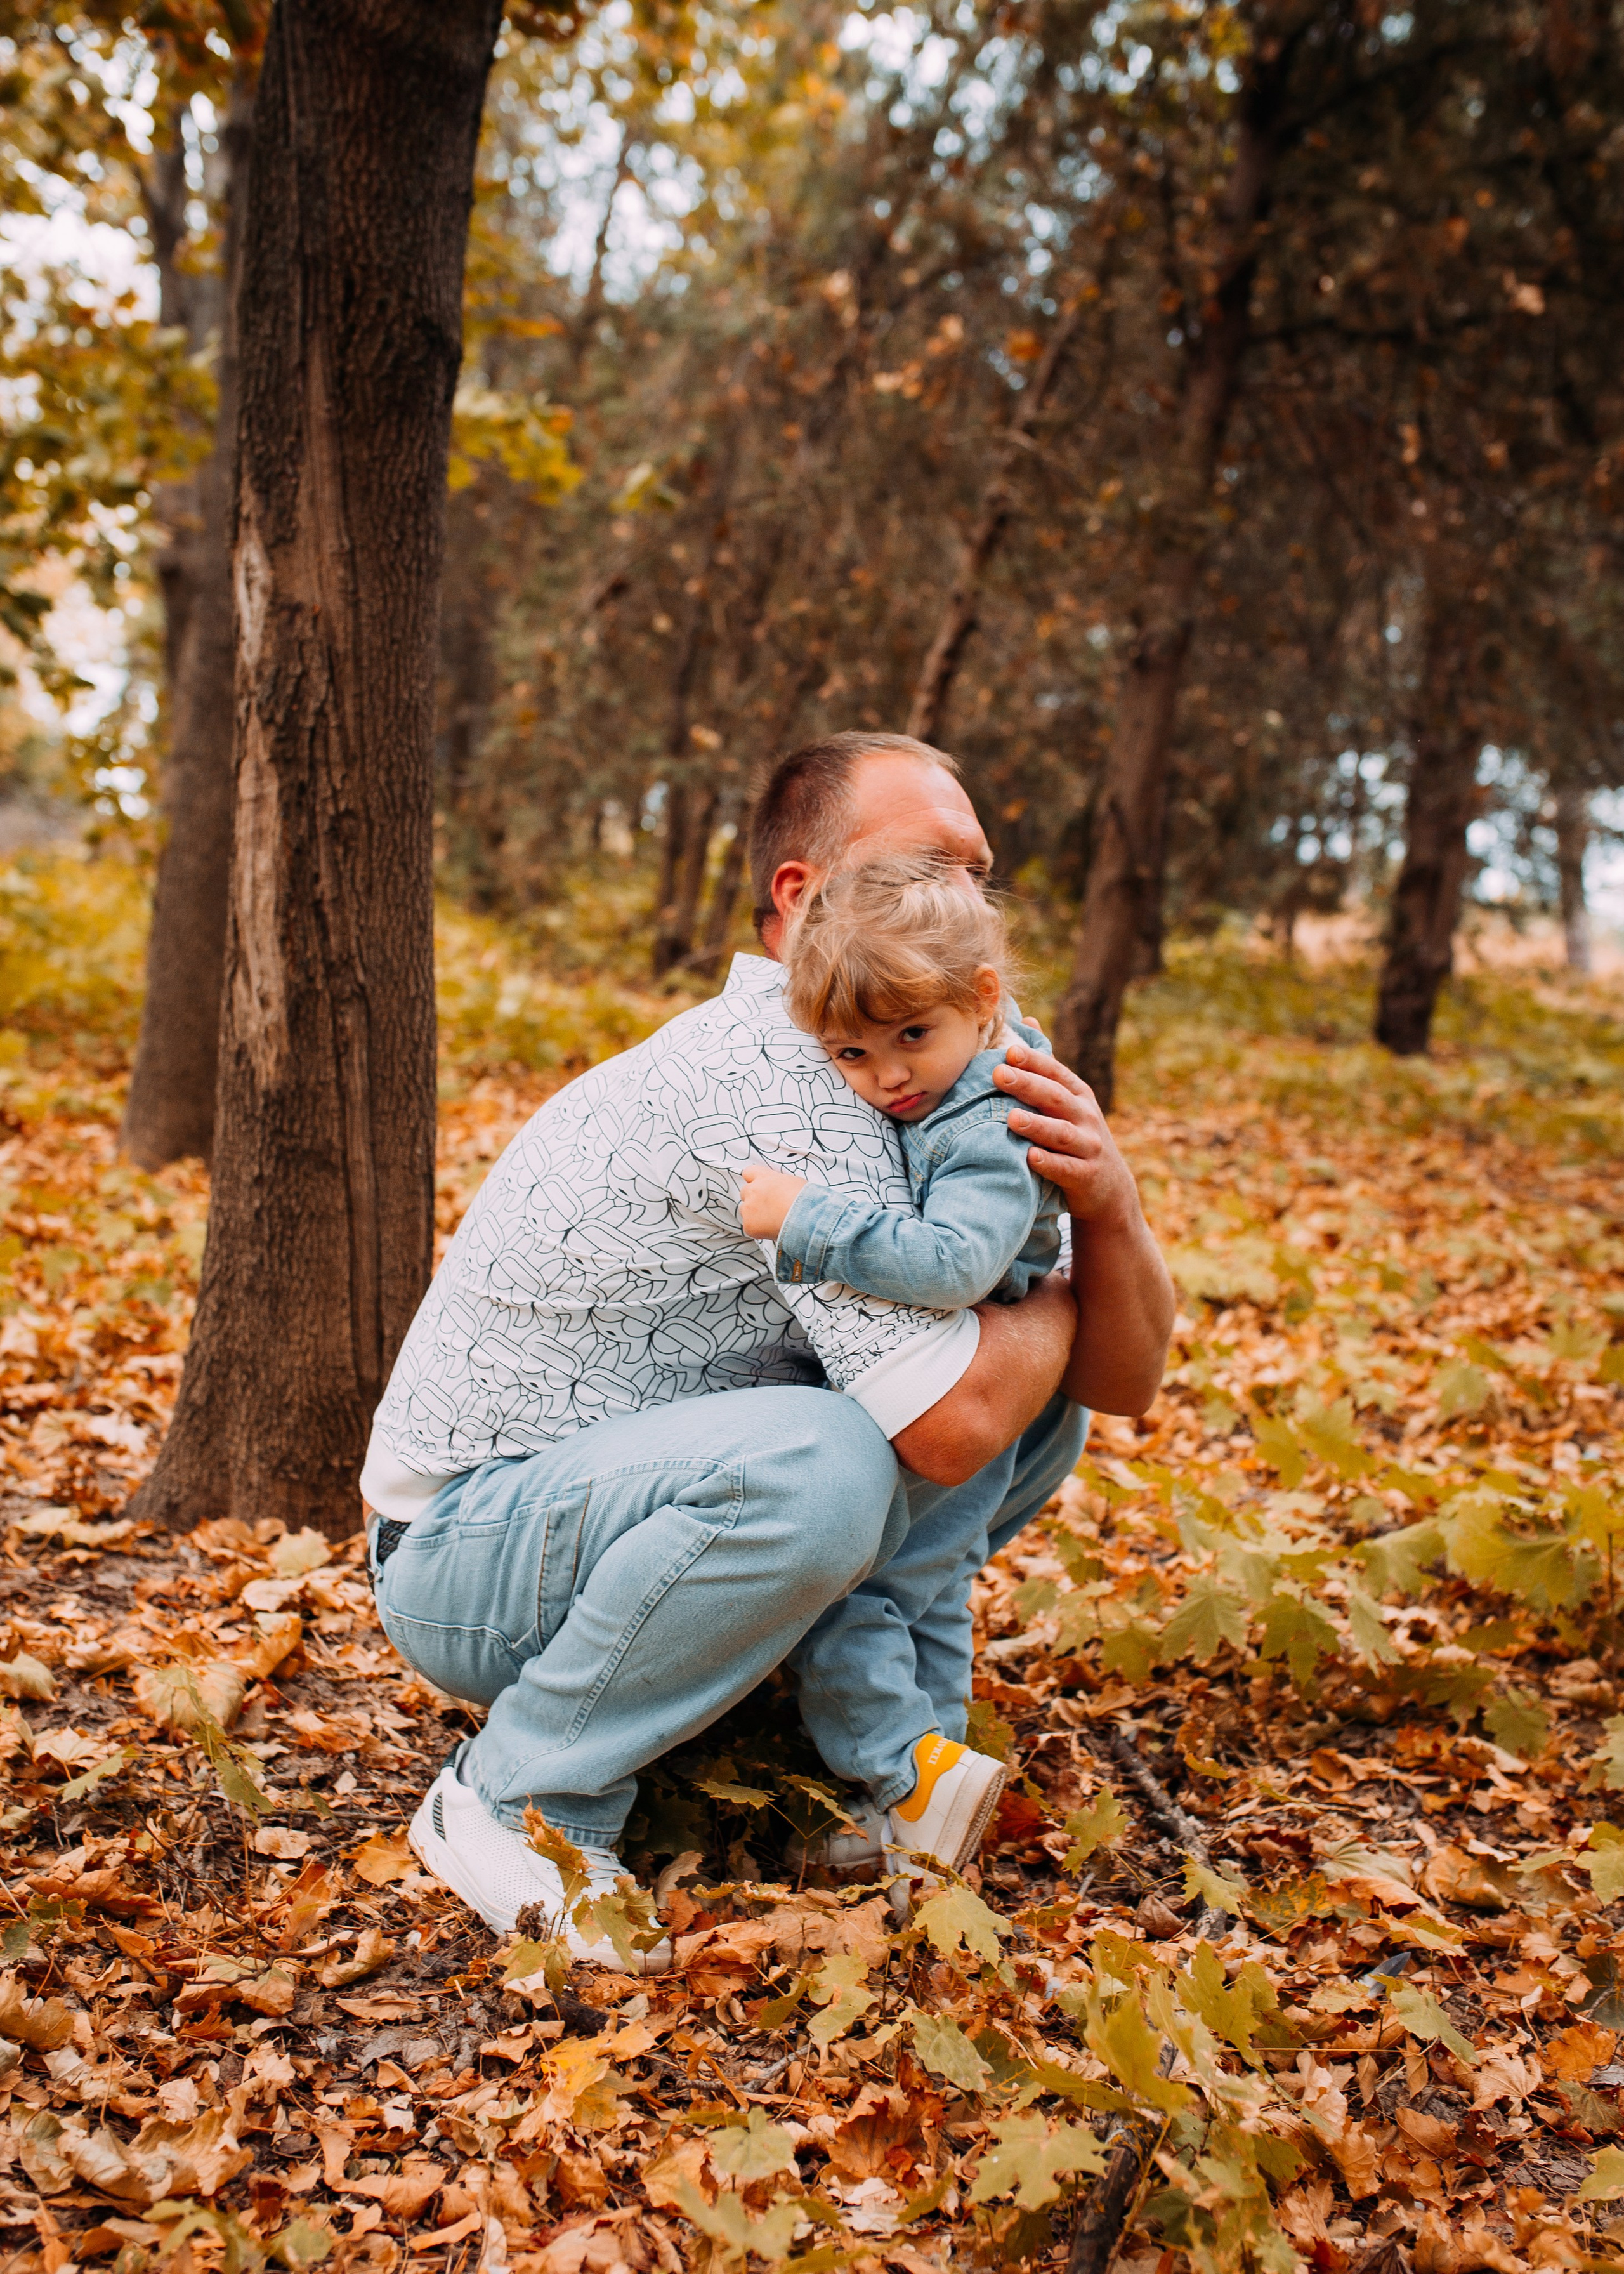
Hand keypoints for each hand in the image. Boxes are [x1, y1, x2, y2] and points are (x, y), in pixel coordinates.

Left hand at [740, 1162, 807, 1240]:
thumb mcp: (793, 1182)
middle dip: (753, 1198)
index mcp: (764, 1177)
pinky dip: (758, 1230)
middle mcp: (753, 1190)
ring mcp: (749, 1208)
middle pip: (745, 1192)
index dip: (753, 1180)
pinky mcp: (749, 1225)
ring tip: (771, 1219)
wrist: (805, 1217)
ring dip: (753, 1214)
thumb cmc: (804, 1199)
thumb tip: (779, 1188)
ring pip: (744, 1210)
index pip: (749, 1172)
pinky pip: (749, 1227)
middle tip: (767, 1206)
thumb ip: (779, 1183)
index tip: (758, 1185)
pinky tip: (771, 1229)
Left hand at [992, 1036, 1136, 1225]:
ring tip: (1011, 1118)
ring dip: (1037, 1125)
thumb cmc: (1077, 1136)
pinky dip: (1049, 1163)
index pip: (1055, 1073)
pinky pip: (1066, 1169)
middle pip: (1056, 1098)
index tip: (1008, 1051)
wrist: (1109, 1189)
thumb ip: (1047, 1066)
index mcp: (1078, 1095)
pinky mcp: (1086, 1176)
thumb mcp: (1069, 1099)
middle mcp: (1086, 1117)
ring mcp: (1088, 1147)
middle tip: (998, 1074)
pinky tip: (1030, 1158)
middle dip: (1028, 1085)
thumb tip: (1026, 1021)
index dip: (1034, 1061)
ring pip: (1061, 1133)